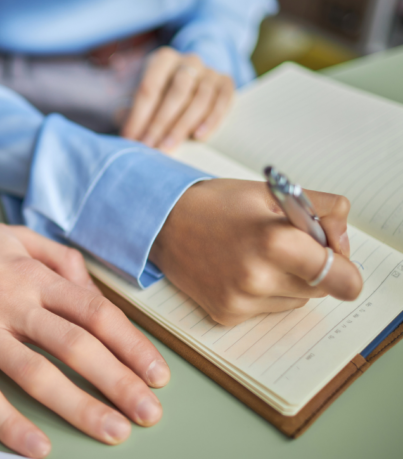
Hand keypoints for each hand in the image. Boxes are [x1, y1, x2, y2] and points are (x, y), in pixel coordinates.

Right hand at [0, 171, 169, 457]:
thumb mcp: (14, 236)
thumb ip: (58, 259)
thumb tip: (93, 289)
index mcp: (31, 274)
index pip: (94, 312)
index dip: (131, 345)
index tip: (156, 373)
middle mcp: (10, 300)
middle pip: (75, 346)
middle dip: (119, 382)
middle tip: (149, 413)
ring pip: (36, 373)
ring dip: (78, 406)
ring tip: (111, 431)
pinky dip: (9, 423)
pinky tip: (37, 447)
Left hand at [121, 47, 233, 151]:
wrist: (188, 83)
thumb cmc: (157, 95)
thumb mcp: (139, 97)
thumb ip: (130, 112)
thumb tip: (128, 135)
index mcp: (162, 59)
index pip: (149, 88)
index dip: (139, 116)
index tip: (130, 139)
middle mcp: (188, 60)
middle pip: (177, 92)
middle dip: (161, 123)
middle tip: (150, 147)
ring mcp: (210, 71)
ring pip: (200, 99)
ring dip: (182, 127)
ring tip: (168, 148)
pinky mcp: (226, 83)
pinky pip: (222, 102)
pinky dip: (211, 120)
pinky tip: (199, 137)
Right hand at [150, 179, 362, 325]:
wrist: (161, 223)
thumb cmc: (214, 203)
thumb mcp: (272, 192)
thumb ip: (322, 208)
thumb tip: (341, 237)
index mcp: (275, 242)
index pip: (343, 278)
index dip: (346, 268)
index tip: (338, 259)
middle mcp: (258, 278)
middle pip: (322, 288)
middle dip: (315, 268)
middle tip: (287, 244)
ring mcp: (241, 301)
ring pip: (296, 300)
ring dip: (289, 280)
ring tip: (256, 254)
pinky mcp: (226, 314)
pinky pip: (267, 308)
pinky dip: (263, 291)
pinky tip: (238, 268)